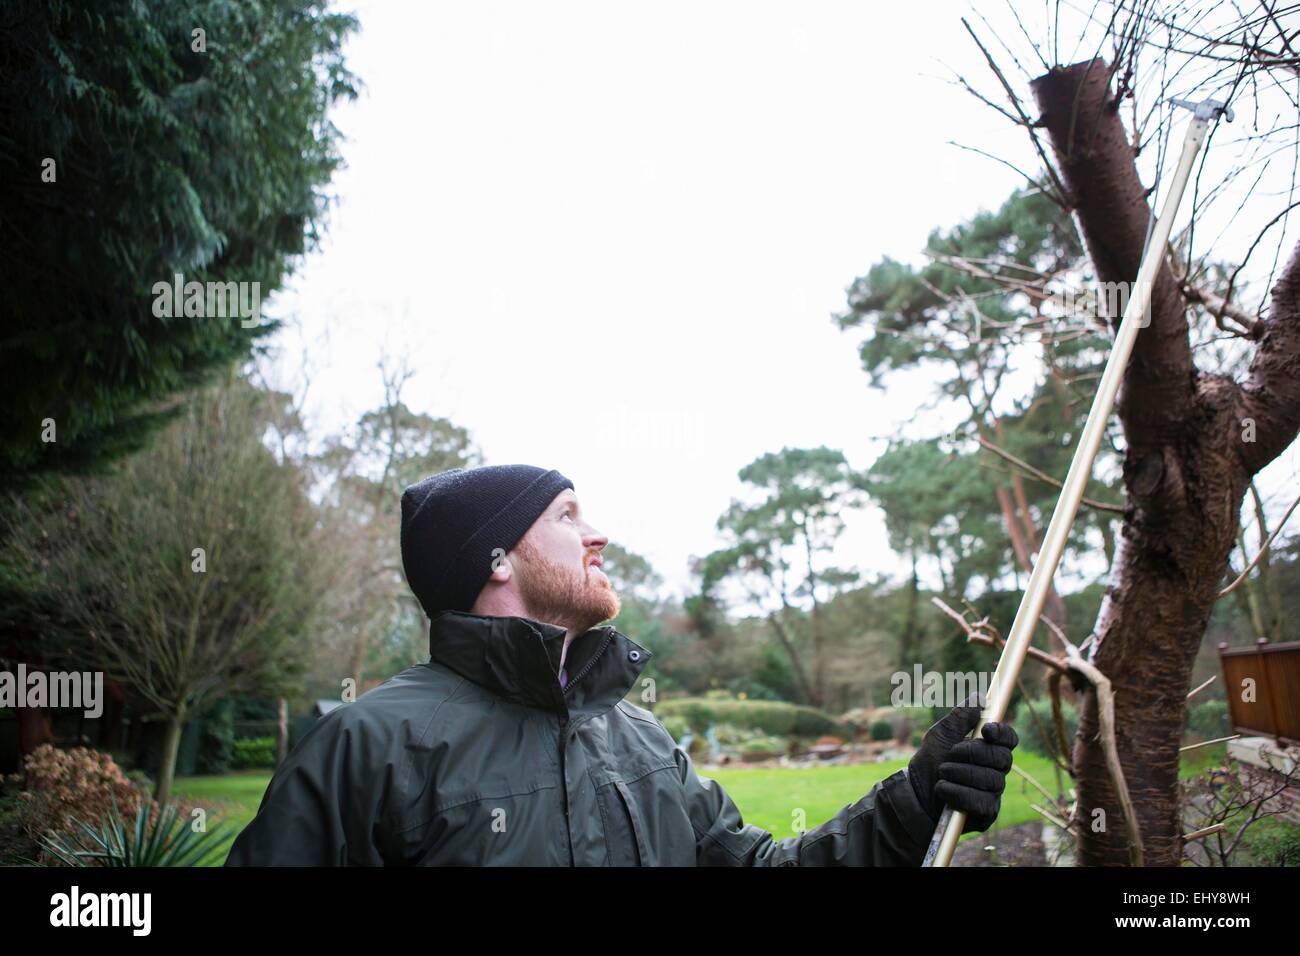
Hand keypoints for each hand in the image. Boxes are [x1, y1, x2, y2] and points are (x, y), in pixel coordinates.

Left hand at [906, 694, 1017, 833]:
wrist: (914, 794)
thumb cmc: (930, 762)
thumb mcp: (940, 735)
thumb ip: (960, 717)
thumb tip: (980, 697)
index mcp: (988, 749)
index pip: (1009, 739)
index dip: (1003, 733)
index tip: (987, 730)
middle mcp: (996, 771)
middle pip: (1002, 758)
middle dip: (973, 753)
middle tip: (951, 754)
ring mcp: (993, 793)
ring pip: (990, 780)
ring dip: (959, 773)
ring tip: (942, 772)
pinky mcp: (986, 814)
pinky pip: (980, 801)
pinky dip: (956, 792)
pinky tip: (943, 789)